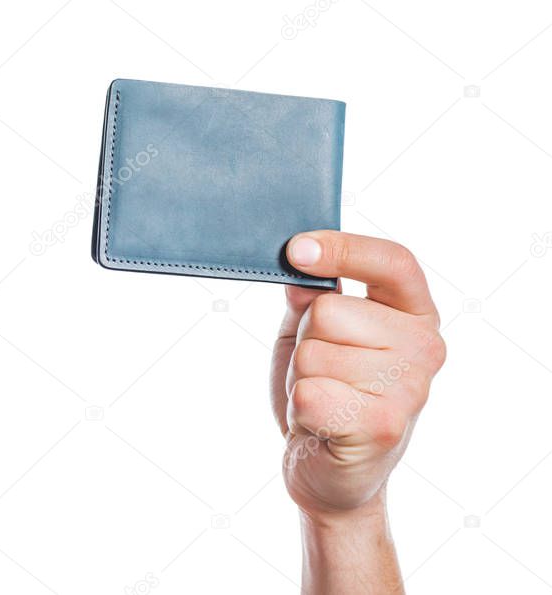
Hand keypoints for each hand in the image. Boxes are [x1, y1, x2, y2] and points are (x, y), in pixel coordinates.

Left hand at [271, 231, 445, 591]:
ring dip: (301, 377)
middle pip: (329, 309)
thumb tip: (300, 268)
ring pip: (313, 352)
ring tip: (322, 399)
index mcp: (414, 314)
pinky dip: (299, 408)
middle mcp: (424, 348)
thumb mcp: (312, 334)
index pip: (392, 261)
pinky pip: (308, 391)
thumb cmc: (324, 392)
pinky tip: (321, 422)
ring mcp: (410, 388)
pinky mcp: (383, 425)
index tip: (296, 249)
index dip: (342, 249)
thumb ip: (309, 297)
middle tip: (321, 373)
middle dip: (306, 340)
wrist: (327, 472)